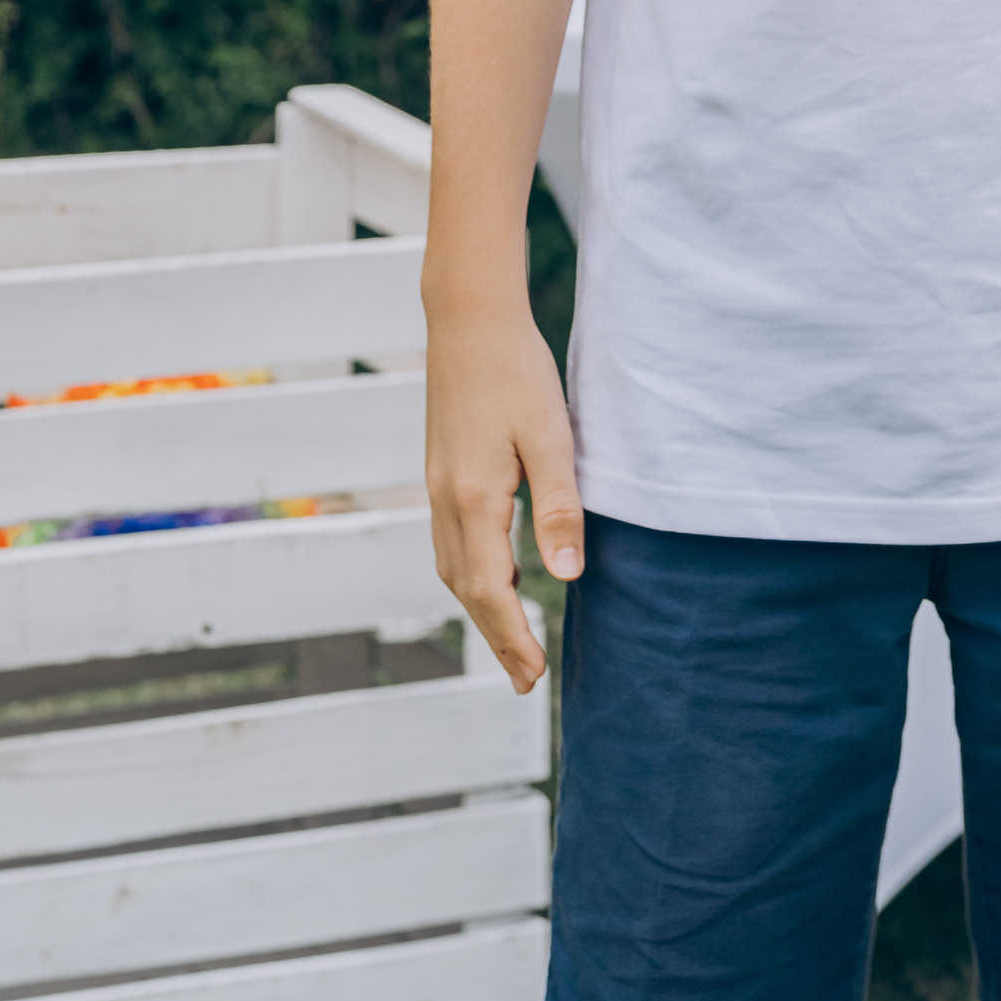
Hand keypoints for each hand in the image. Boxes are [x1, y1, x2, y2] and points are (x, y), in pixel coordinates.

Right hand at [423, 302, 583, 692]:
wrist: (468, 319)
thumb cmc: (517, 371)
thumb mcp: (552, 437)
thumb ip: (559, 507)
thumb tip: (564, 577)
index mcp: (474, 499)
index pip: (492, 591)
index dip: (513, 638)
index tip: (535, 676)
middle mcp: (446, 500)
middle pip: (467, 590)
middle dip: (496, 638)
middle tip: (526, 680)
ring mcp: (437, 486)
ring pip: (453, 569)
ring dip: (481, 609)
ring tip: (511, 641)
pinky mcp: (440, 472)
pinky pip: (450, 542)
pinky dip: (471, 574)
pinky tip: (496, 576)